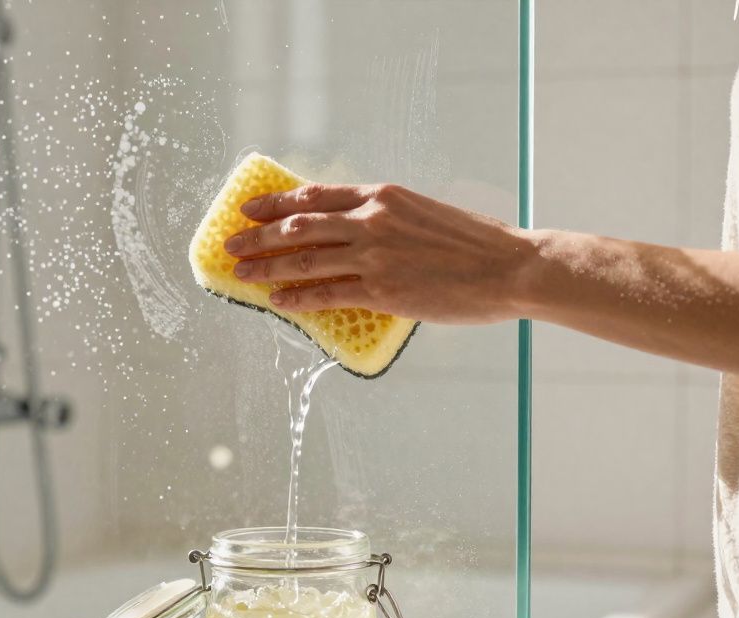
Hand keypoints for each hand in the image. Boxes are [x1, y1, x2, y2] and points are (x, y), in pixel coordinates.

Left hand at [227, 183, 536, 323]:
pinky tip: (276, 301)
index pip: (313, 195)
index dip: (274, 202)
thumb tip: (357, 230)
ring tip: (240, 274)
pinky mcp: (381, 290)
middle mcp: (371, 219)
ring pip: (303, 259)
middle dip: (257, 236)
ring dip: (265, 267)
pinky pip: (325, 294)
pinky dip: (296, 297)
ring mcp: (374, 255)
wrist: (508, 266)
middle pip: (297, 226)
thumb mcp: (424, 211)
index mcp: (381, 195)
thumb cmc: (474, 242)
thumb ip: (386, 217)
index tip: (248, 208)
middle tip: (231, 244)